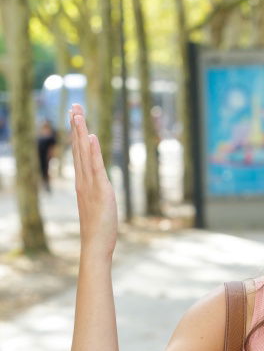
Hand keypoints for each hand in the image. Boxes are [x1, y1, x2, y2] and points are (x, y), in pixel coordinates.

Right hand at [69, 103, 117, 257]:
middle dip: (77, 127)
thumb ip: (97, 193)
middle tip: (74, 106)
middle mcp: (83, 180)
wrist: (95, 244)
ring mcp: (90, 184)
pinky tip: (92, 136)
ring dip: (82, 133)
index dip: (77, 135)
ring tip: (78, 113)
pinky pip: (96, 167)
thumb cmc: (98, 229)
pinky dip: (94, 151)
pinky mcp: (101, 190)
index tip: (75, 117)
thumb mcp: (97, 206)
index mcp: (82, 183)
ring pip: (84, 154)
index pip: (79, 154)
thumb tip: (99, 188)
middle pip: (79, 149)